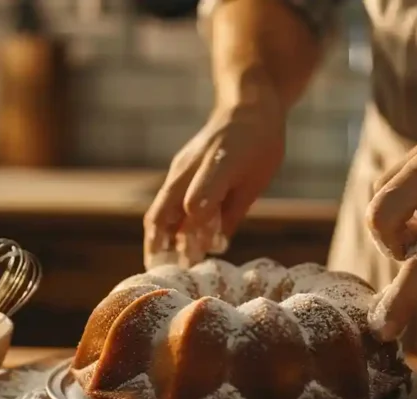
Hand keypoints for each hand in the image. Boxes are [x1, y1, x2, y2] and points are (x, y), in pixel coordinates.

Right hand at [143, 71, 285, 268]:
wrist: (247, 106)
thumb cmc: (259, 142)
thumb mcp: (255, 180)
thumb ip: (232, 212)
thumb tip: (215, 245)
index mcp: (216, 166)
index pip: (196, 205)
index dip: (195, 234)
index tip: (196, 258)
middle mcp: (189, 169)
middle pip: (161, 215)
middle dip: (157, 247)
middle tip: (159, 274)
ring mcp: (180, 170)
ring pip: (159, 211)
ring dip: (158, 239)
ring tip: (162, 266)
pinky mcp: (179, 171)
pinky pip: (166, 202)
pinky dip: (167, 226)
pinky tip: (174, 245)